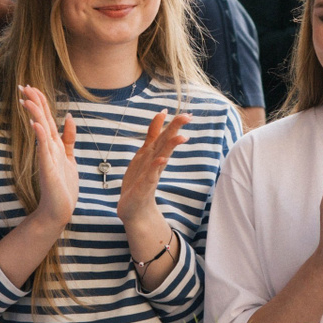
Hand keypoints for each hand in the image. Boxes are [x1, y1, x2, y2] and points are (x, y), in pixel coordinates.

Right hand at [18, 86, 78, 230]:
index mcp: (53, 144)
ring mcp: (46, 157)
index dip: (40, 101)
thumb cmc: (63, 186)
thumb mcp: (69, 157)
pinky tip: (36, 123)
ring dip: (35, 114)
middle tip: (23, 86)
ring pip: (41, 131)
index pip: (46, 118)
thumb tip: (69, 116)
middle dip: (33, 102)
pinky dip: (41, 135)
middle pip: (41, 120)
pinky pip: (44, 149)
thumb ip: (69, 138)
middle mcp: (48, 148)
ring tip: (26, 98)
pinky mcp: (47, 168)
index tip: (31, 86)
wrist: (59, 209)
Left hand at [115, 111, 189, 230]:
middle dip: (175, 129)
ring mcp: (150, 175)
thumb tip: (162, 113)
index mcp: (154, 154)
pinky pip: (151, 175)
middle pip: (165, 143)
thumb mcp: (145, 153)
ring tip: (181, 137)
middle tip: (188, 116)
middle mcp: (155, 163)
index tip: (186, 113)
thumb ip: (153, 134)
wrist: (134, 209)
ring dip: (170, 147)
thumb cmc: (140, 179)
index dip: (172, 124)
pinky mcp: (144, 187)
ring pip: (161, 157)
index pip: (164, 136)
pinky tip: (162, 159)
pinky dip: (156, 167)